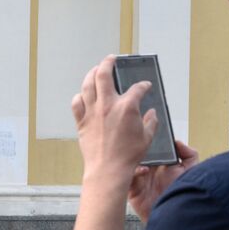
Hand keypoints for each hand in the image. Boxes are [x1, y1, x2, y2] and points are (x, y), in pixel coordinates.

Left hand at [70, 57, 156, 188]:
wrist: (108, 170)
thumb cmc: (127, 156)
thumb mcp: (147, 138)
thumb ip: (151, 122)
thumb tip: (152, 114)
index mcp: (126, 107)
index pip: (137, 88)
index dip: (143, 86)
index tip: (145, 86)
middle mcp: (107, 105)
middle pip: (104, 74)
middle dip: (108, 62)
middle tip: (111, 59)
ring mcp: (92, 112)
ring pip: (87, 84)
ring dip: (91, 74)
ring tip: (96, 70)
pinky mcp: (82, 122)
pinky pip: (77, 103)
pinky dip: (80, 96)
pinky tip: (83, 94)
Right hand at [128, 139, 198, 221]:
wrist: (176, 216)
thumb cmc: (181, 195)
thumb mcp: (190, 171)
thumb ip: (189, 154)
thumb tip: (177, 142)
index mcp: (159, 164)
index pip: (150, 148)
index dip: (150, 141)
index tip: (151, 133)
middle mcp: (147, 170)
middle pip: (139, 154)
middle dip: (141, 148)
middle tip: (144, 142)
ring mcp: (139, 180)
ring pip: (131, 164)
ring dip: (136, 158)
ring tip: (143, 155)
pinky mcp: (132, 190)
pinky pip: (127, 178)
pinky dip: (134, 172)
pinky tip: (143, 170)